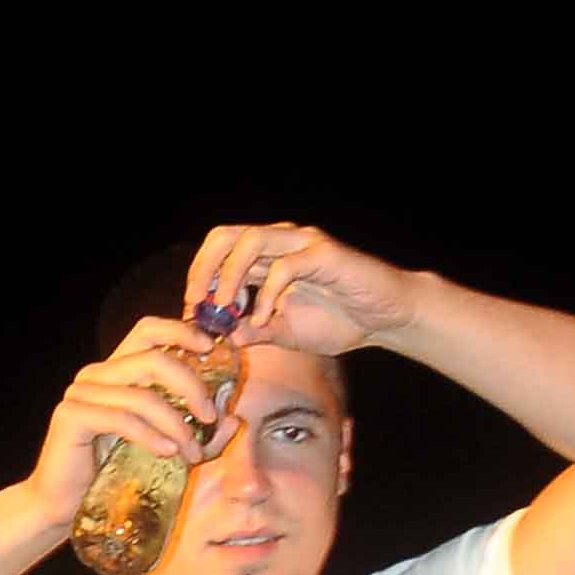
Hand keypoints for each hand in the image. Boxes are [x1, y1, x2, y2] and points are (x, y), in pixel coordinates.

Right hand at [23, 319, 243, 525]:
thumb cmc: (110, 478)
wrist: (61, 507)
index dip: (181, 331)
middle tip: (210, 417)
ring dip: (175, 424)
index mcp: (116, 371)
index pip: (148, 330)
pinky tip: (168, 453)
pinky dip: (150, 436)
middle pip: (153, 358)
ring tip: (192, 453)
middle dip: (190, 385)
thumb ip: (195, 432)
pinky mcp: (72, 416)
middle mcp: (97, 373)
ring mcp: (82, 392)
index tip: (211, 348)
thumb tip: (233, 419)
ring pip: (142, 394)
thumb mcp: (160, 448)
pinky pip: (122, 419)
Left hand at [184, 220, 414, 359]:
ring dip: (230, 276)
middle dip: (204, 269)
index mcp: (266, 256)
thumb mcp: (285, 333)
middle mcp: (280, 241)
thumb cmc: (338, 320)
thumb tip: (224, 338)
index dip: (198, 278)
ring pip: (250, 241)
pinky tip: (265, 320)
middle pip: (225, 236)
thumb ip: (254, 332)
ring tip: (225, 310)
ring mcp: (301, 244)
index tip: (191, 313)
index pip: (219, 251)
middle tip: (197, 305)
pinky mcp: (323, 255)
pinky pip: (285, 267)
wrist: (384, 318)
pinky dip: (267, 294)